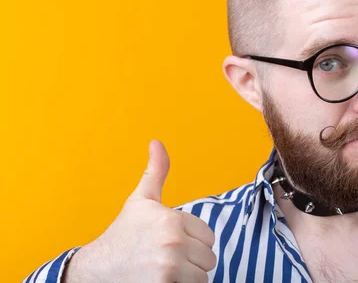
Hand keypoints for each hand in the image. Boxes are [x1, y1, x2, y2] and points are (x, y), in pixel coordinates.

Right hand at [64, 140, 216, 282]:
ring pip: (203, 275)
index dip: (192, 241)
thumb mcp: (140, 201)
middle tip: (165, 258)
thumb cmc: (122, 236)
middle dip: (192, 260)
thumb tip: (157, 142)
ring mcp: (170, 267)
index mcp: (172, 219)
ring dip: (188, 276)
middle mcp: (173, 242)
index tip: (169, 243)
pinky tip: (162, 281)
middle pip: (208, 257)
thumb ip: (156, 172)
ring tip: (163, 271)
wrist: (96, 271)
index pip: (208, 237)